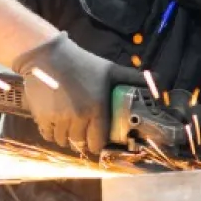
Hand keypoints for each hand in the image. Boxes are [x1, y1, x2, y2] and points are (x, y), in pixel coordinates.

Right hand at [12, 32, 146, 154]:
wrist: (47, 56)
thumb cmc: (82, 63)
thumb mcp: (110, 69)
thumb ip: (132, 77)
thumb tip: (158, 81)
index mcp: (96, 110)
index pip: (98, 143)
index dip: (99, 144)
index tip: (98, 139)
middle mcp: (78, 119)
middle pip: (80, 144)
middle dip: (84, 140)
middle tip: (84, 132)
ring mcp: (58, 120)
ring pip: (64, 141)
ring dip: (68, 138)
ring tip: (70, 128)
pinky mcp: (42, 118)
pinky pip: (48, 136)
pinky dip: (52, 134)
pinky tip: (56, 125)